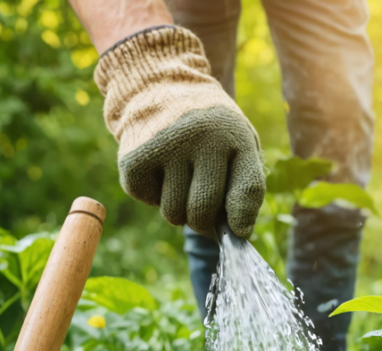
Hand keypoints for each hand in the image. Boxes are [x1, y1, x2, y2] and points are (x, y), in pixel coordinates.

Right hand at [93, 26, 264, 237]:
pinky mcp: (134, 156)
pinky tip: (159, 168)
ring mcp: (165, 147)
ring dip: (177, 209)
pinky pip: (146, 200)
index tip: (238, 233)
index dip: (243, 219)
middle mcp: (202, 140)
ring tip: (180, 179)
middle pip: (202, 212)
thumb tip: (238, 233)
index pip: (247, 190)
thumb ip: (244, 187)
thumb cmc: (210, 132)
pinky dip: (152, 194)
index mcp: (236, 138)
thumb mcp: (238, 145)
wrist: (161, 86)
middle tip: (201, 210)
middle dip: (203, 223)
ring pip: (173, 213)